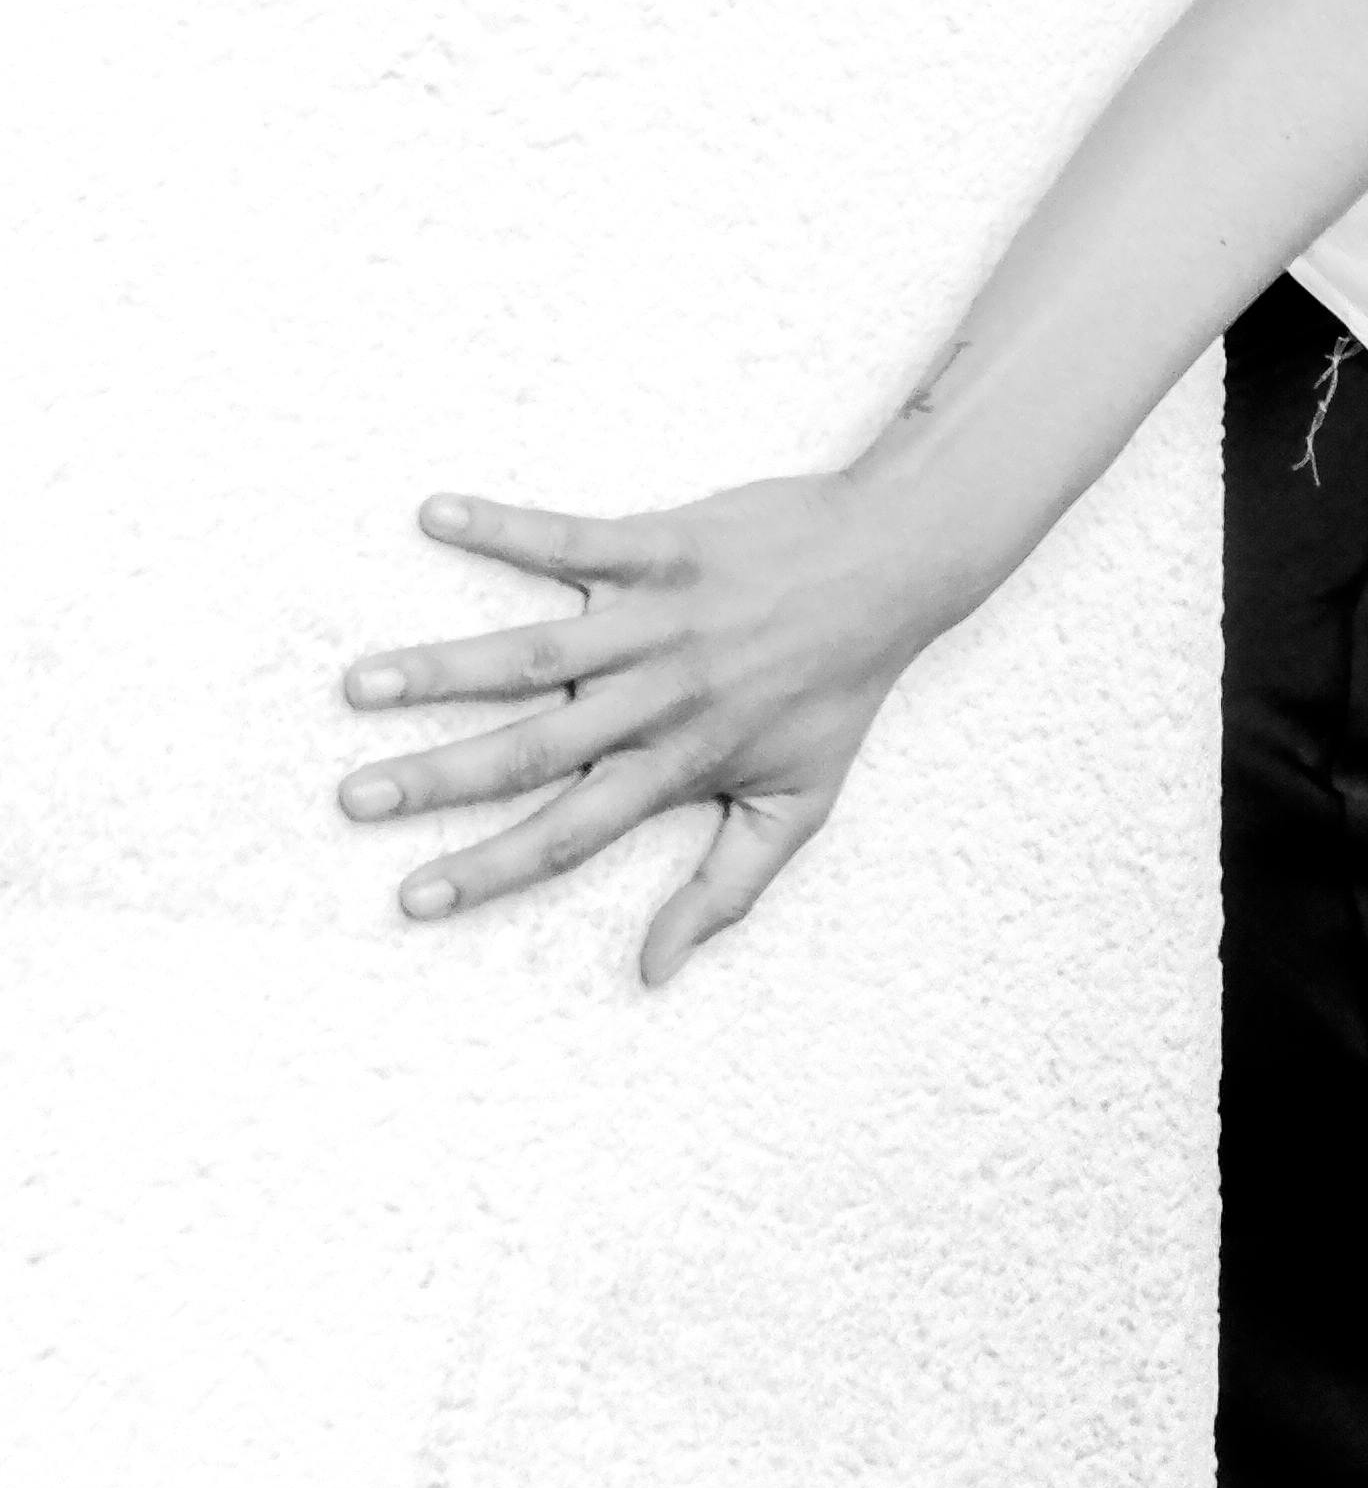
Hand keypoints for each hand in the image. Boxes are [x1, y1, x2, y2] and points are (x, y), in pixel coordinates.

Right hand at [336, 468, 932, 988]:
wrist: (895, 566)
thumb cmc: (840, 690)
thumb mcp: (802, 806)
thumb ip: (727, 889)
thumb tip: (654, 974)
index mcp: (679, 766)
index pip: (569, 836)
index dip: (490, 871)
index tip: (412, 897)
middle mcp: (659, 700)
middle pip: (530, 751)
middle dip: (436, 780)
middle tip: (352, 798)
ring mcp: (658, 621)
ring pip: (534, 654)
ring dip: (442, 669)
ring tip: (360, 682)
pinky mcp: (664, 546)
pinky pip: (572, 538)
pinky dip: (504, 526)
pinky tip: (436, 513)